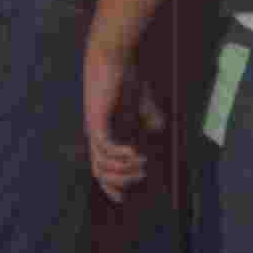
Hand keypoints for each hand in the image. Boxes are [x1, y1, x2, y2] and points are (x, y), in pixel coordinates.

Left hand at [83, 39, 150, 200]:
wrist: (113, 52)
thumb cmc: (125, 73)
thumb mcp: (141, 100)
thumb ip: (147, 115)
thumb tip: (158, 129)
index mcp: (103, 131)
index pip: (101, 166)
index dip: (110, 184)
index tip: (122, 199)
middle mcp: (95, 133)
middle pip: (99, 171)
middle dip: (120, 181)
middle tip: (141, 177)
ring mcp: (95, 127)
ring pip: (101, 163)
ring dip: (123, 169)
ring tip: (142, 164)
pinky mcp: (97, 119)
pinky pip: (104, 147)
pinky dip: (120, 155)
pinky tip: (135, 153)